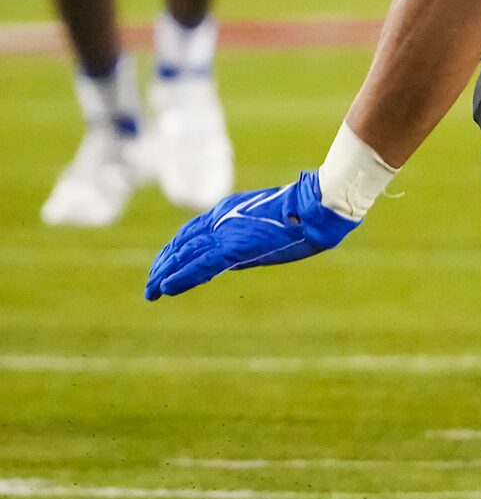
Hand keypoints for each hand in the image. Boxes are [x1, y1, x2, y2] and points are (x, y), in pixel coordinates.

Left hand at [145, 171, 360, 299]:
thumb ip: (247, 238)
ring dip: (165, 274)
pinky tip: (165, 288)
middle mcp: (219, 219)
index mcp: (227, 212)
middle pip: (182, 243)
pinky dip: (180, 277)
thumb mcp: (268, 224)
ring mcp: (224, 232)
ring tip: (151, 291)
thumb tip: (236, 258)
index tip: (164, 265)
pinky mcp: (232, 246)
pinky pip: (199, 265)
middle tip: (150, 283)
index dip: (175, 250)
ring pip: (184, 255)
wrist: (313, 207)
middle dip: (164, 264)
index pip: (191, 232)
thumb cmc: (301, 213)